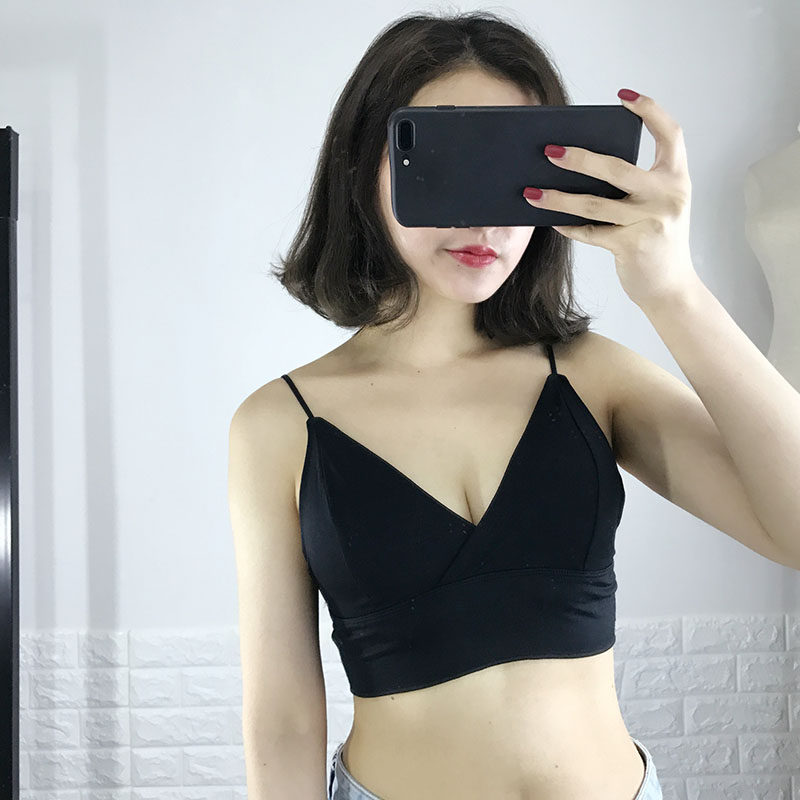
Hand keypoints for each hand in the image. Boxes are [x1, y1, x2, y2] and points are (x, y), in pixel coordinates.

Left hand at [524, 89, 699, 310]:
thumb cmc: (657, 240)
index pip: (671, 133)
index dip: (650, 110)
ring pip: (594, 204)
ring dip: (558, 198)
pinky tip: (549, 219)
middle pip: (617, 169)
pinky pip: (590, 232)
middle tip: (549, 151)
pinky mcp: (631, 247)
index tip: (624, 97)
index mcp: (677, 178)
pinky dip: (568, 226)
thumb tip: (585, 164)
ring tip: (531, 191)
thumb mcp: (658, 205)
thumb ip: (636, 185)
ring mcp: (649, 222)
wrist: (671, 288)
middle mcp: (668, 196)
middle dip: (579, 159)